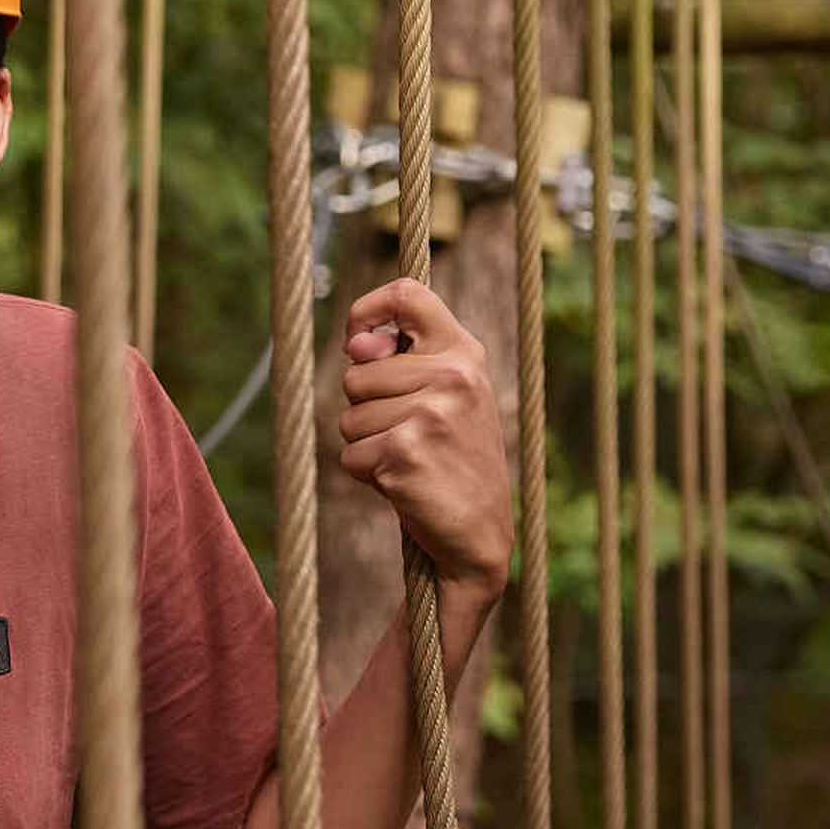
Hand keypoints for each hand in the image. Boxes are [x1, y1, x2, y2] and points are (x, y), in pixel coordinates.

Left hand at [336, 277, 512, 594]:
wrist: (481, 533)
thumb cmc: (455, 458)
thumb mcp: (445, 397)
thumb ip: (399, 361)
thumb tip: (354, 344)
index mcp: (465, 353)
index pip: (408, 295)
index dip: (367, 309)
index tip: (356, 340)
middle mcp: (453, 377)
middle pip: (356, 374)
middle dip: (367, 411)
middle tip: (411, 436)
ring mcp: (430, 414)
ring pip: (348, 417)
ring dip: (367, 444)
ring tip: (411, 459)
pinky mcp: (404, 453)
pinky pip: (350, 454)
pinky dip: (366, 474)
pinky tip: (403, 483)